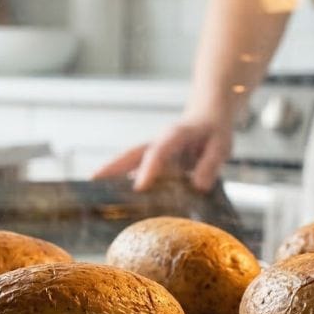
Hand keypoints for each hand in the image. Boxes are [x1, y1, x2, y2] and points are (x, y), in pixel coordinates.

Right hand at [92, 113, 233, 192]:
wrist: (208, 114)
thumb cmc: (214, 130)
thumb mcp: (221, 145)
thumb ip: (210, 164)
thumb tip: (198, 186)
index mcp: (175, 136)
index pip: (158, 153)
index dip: (148, 169)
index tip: (139, 187)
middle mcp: (158, 142)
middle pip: (131, 155)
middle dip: (112, 168)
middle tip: (93, 181)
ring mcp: (153, 151)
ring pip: (128, 162)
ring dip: (110, 175)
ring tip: (93, 192)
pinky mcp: (152, 160)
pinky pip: (134, 170)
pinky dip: (121, 181)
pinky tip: (114, 199)